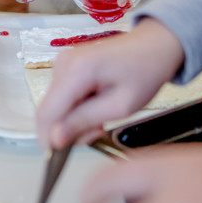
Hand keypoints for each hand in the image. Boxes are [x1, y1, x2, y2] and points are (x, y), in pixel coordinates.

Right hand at [37, 17, 182, 147]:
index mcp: (77, 70)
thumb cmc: (144, 72)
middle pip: (48, 111)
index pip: (47, 113)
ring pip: (55, 106)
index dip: (49, 138)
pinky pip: (61, 97)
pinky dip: (75, 109)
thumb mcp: (120, 106)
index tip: (60, 157)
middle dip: (67, 130)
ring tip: (101, 119)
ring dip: (73, 120)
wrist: (154, 45)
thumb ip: (84, 121)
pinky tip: (96, 107)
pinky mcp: (66, 66)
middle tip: (96, 132)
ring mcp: (63, 62)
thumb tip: (55, 138)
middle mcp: (63, 63)